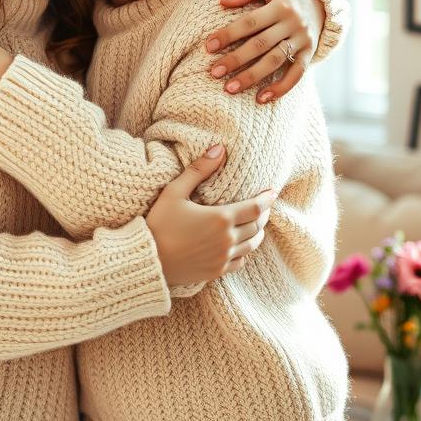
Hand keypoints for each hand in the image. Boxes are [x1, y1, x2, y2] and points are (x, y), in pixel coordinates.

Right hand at [146, 146, 274, 286]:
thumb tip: (219, 149)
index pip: (255, 207)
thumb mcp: (175, 191)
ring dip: (258, 232)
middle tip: (264, 206)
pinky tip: (241, 245)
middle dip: (263, 214)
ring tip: (257, 224)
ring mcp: (223, 257)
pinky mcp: (216, 271)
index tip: (272, 192)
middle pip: (257, 226)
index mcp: (221, 218)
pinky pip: (240, 261)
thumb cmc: (158, 223)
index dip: (267, 199)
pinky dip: (245, 251)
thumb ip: (199, 170)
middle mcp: (227, 239)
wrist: (147, 259)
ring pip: (252, 245)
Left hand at [204, 0, 324, 103]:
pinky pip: (296, 75)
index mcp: (281, 6)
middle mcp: (293, 24)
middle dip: (236, 60)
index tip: (208, 47)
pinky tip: (261, 99)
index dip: (229, 34)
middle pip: (261, 45)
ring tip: (230, 89)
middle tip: (214, 72)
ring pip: (275, 62)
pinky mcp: (309, 54)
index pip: (250, 22)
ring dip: (252, 77)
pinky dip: (280, 88)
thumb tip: (222, 1)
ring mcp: (302, 41)